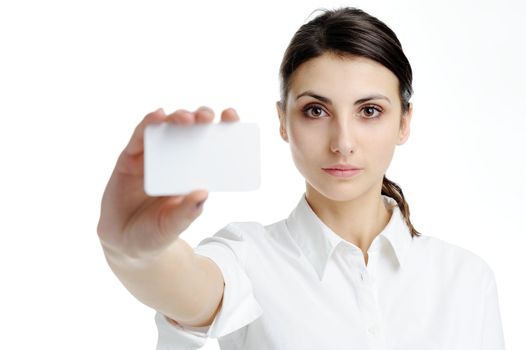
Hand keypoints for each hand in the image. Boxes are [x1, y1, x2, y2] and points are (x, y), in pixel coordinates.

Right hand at [96, 106, 239, 259]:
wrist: (124, 242)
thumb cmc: (155, 232)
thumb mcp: (173, 225)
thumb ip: (187, 212)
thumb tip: (203, 194)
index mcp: (194, 172)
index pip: (212, 144)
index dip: (222, 127)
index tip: (232, 117)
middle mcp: (175, 159)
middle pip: (191, 129)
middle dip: (201, 117)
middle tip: (208, 117)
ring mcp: (153, 156)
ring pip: (167, 128)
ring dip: (177, 117)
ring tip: (186, 119)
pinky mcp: (130, 158)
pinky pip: (139, 137)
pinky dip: (148, 123)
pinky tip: (157, 116)